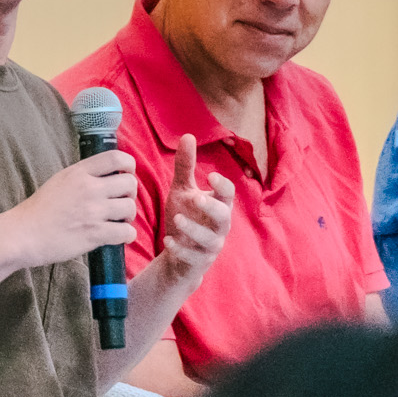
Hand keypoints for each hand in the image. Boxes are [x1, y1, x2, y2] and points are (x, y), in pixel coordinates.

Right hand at [1, 148, 137, 265]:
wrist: (22, 235)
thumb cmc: (39, 210)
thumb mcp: (60, 180)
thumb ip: (83, 176)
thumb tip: (108, 175)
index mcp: (79, 172)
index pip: (116, 157)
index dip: (129, 166)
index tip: (126, 175)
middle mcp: (89, 188)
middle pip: (129, 183)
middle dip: (130, 194)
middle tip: (121, 203)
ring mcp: (93, 211)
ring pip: (130, 208)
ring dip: (129, 216)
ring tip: (118, 221)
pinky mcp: (94, 234)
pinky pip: (126, 232)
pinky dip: (127, 235)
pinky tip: (119, 236)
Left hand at [151, 135, 234, 286]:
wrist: (177, 255)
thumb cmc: (185, 217)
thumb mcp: (182, 190)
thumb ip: (186, 166)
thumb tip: (188, 135)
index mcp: (218, 205)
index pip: (228, 194)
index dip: (223, 186)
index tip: (212, 176)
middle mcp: (218, 226)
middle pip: (224, 217)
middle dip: (212, 208)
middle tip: (196, 198)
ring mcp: (210, 245)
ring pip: (210, 239)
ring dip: (194, 229)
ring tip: (177, 219)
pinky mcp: (198, 261)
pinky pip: (193, 257)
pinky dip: (181, 249)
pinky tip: (169, 240)